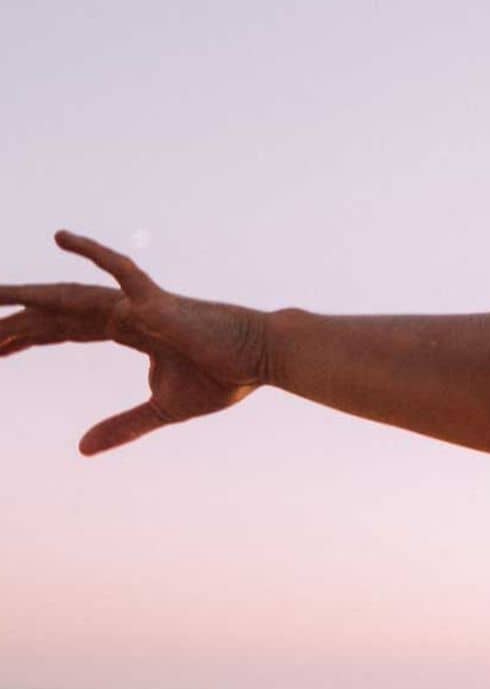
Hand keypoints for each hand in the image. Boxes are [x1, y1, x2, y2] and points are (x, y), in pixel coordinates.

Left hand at [0, 230, 271, 455]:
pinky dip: (93, 252)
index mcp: (129, 331)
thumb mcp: (162, 409)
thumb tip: (80, 450)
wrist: (265, 360)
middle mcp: (126, 312)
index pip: (64, 331)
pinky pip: (121, 271)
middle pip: (57, 314)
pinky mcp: (157, 301)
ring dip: (28, 296)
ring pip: (71, 296)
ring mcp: (139, 303)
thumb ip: (122, 426)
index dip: (27, 338)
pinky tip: (62, 238)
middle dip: (15, 324)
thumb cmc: (225, 377)